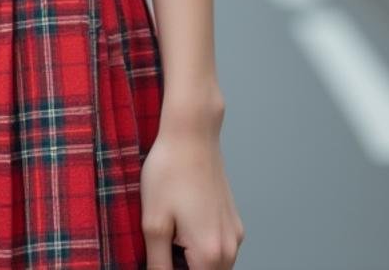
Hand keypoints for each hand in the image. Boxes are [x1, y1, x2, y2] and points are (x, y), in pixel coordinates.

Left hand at [139, 115, 244, 268]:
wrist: (192, 133)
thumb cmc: (170, 171)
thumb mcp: (154, 223)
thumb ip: (158, 264)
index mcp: (211, 254)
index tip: (160, 256)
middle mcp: (230, 248)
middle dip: (181, 268)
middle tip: (162, 244)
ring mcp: (234, 233)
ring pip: (213, 264)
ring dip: (192, 259)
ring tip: (170, 232)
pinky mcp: (233, 220)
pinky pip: (218, 247)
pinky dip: (201, 245)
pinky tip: (182, 220)